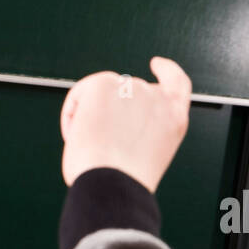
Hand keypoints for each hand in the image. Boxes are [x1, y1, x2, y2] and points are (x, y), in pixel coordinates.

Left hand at [59, 56, 191, 192]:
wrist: (113, 184)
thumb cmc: (122, 183)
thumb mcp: (145, 157)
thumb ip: (139, 132)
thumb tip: (111, 121)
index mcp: (174, 119)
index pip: (176, 83)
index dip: (167, 71)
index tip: (157, 64)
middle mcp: (158, 99)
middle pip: (128, 95)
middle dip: (111, 115)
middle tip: (101, 149)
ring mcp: (133, 88)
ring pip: (101, 98)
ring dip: (91, 120)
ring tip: (91, 150)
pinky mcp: (104, 85)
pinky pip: (80, 94)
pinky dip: (72, 112)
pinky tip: (74, 135)